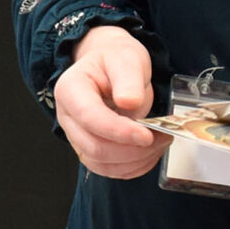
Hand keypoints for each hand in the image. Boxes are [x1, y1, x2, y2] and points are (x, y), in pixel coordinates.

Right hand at [53, 25, 165, 179]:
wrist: (111, 65)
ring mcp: (77, 136)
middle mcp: (68, 117)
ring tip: (159, 142)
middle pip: (94, 147)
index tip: (147, 135)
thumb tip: (129, 102)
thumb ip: (128, 79)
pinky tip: (149, 153)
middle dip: (131, 149)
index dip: (119, 131)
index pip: (90, 118)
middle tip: (161, 137)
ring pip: (102, 164)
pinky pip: (109, 170)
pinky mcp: (90, 150)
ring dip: (135, 160)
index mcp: (70, 89)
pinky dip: (132, 167)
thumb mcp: (127, 58)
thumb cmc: (116, 60)